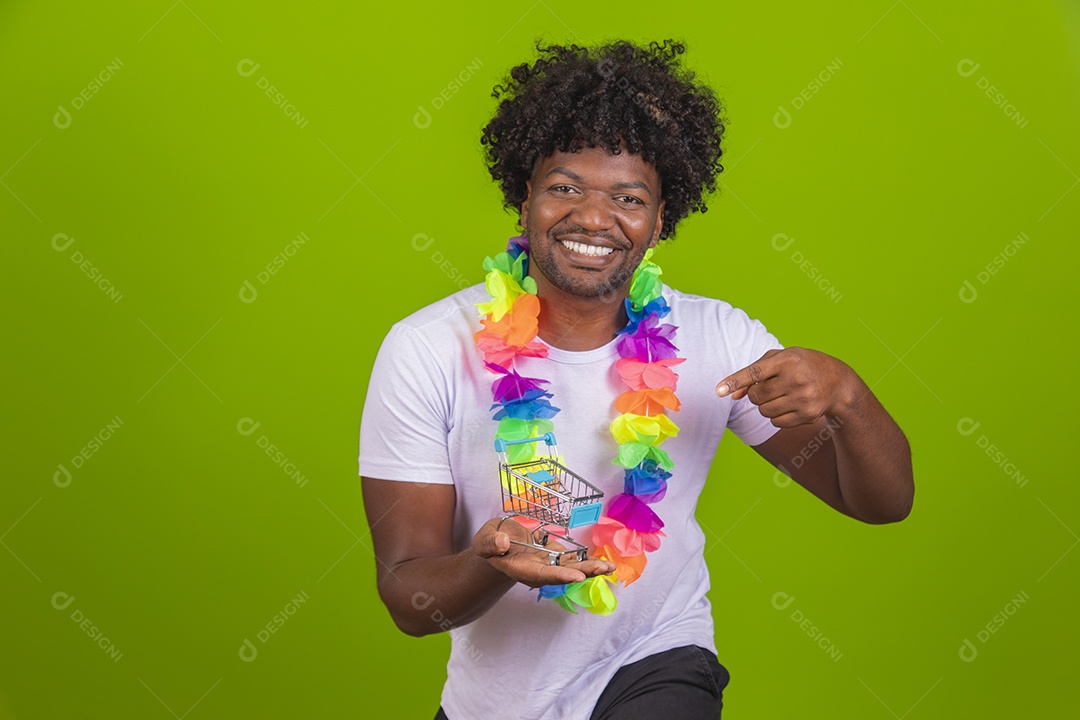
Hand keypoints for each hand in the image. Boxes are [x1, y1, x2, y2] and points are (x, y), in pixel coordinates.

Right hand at [471, 517, 615, 587]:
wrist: (497, 544)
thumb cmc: (490, 542)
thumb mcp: (484, 540)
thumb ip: (490, 543)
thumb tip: (502, 542)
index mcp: (520, 568)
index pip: (542, 574)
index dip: (560, 575)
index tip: (577, 576)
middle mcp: (537, 570)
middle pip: (562, 573)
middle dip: (583, 572)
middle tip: (602, 570)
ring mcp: (548, 563)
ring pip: (571, 567)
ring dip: (590, 568)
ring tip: (610, 568)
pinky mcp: (554, 555)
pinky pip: (572, 559)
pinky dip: (587, 560)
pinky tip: (605, 562)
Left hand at [714, 347, 865, 427]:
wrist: (839, 383)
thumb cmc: (802, 366)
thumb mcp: (781, 360)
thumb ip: (753, 373)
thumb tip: (731, 395)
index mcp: (788, 359)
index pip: (755, 372)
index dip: (735, 381)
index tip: (718, 391)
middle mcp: (796, 378)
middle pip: (756, 396)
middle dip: (756, 394)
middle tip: (769, 387)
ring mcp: (803, 398)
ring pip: (764, 411)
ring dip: (765, 406)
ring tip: (781, 396)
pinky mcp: (808, 415)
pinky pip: (776, 423)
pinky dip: (776, 417)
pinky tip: (790, 406)